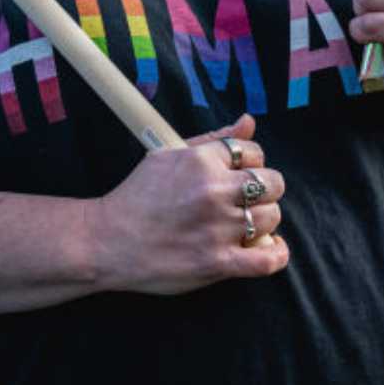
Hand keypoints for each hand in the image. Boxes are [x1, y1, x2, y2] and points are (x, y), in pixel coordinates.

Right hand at [87, 114, 289, 295]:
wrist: (107, 240)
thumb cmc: (136, 197)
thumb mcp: (168, 155)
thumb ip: (212, 138)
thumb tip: (249, 121)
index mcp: (201, 160)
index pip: (254, 153)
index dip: (251, 164)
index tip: (239, 176)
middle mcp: (213, 191)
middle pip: (272, 183)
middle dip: (265, 190)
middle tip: (246, 201)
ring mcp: (217, 228)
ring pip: (271, 217)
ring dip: (264, 221)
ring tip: (247, 224)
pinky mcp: (217, 263)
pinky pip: (267, 260)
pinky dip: (276, 254)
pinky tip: (270, 248)